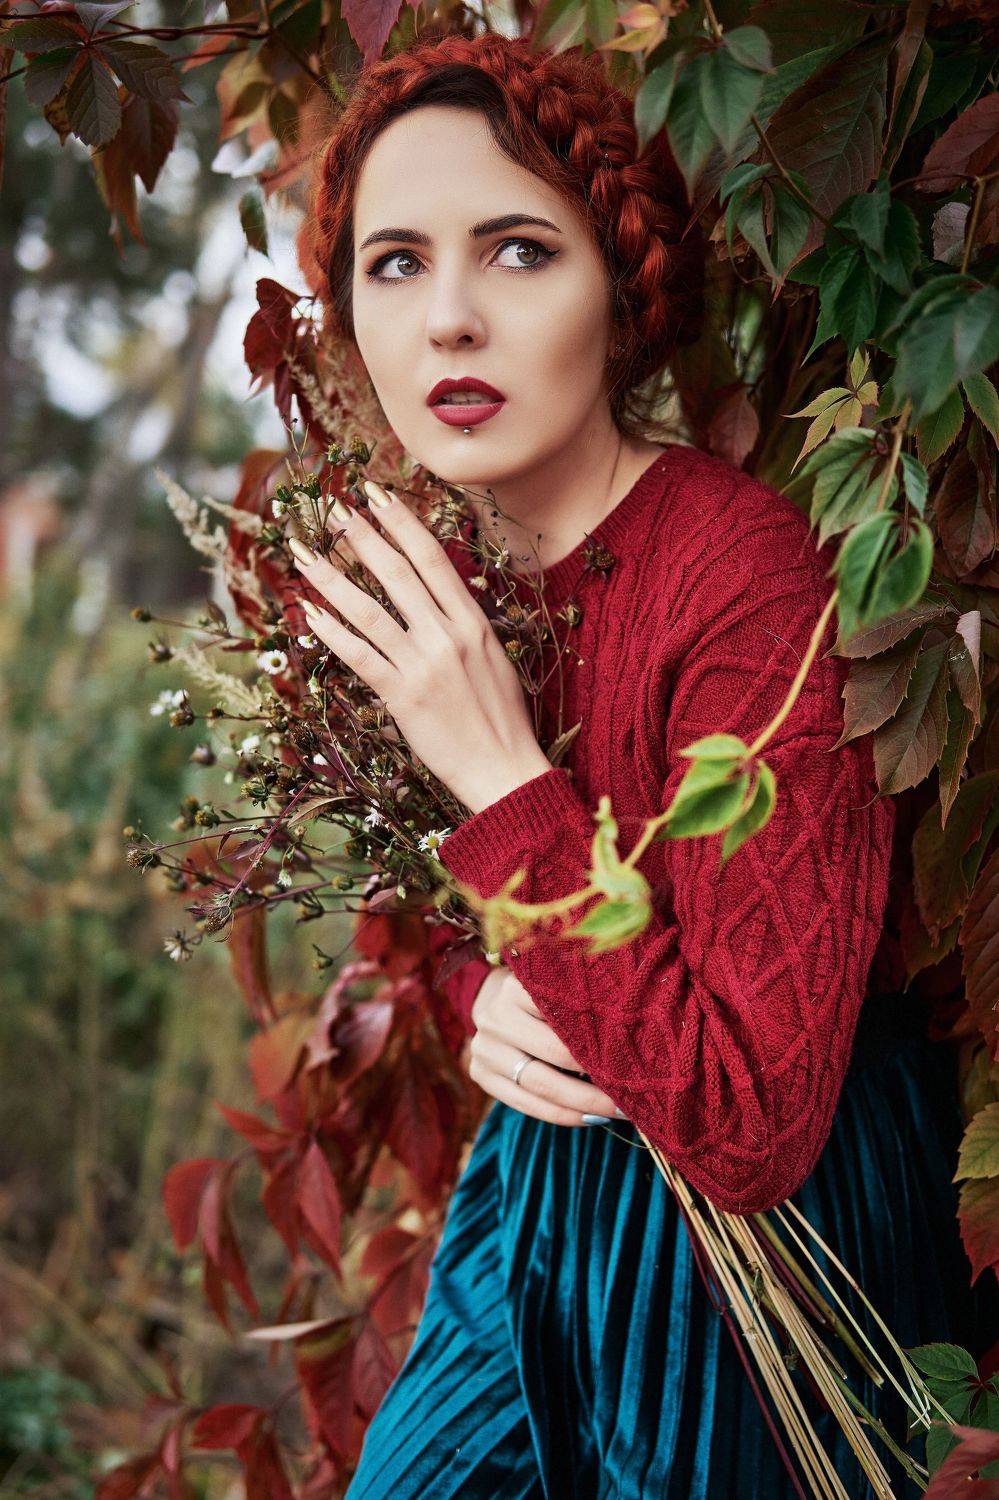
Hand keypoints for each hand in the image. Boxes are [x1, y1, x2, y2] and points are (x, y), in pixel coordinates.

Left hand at [290, 480, 551, 815]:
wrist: (507, 771)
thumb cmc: (502, 718)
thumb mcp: (493, 658)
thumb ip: (463, 624)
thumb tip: (437, 595)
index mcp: (473, 621)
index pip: (431, 558)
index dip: (400, 521)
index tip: (375, 493)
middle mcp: (448, 636)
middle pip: (396, 573)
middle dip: (359, 536)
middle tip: (330, 508)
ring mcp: (424, 666)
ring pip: (370, 610)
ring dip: (332, 578)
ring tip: (303, 553)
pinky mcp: (404, 697)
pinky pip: (361, 657)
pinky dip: (333, 633)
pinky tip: (309, 613)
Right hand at [468, 966, 627, 1126]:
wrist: (491, 1000)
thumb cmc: (540, 995)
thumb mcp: (554, 986)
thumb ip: (580, 1002)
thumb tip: (631, 1040)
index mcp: (517, 987)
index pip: (564, 1015)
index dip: (600, 1037)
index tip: (634, 1056)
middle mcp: (496, 1017)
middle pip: (553, 1053)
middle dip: (597, 1077)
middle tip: (633, 1092)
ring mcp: (484, 1048)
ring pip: (539, 1085)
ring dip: (583, 1103)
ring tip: (616, 1112)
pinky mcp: (480, 1074)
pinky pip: (525, 1104)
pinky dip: (561, 1114)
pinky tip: (589, 1118)